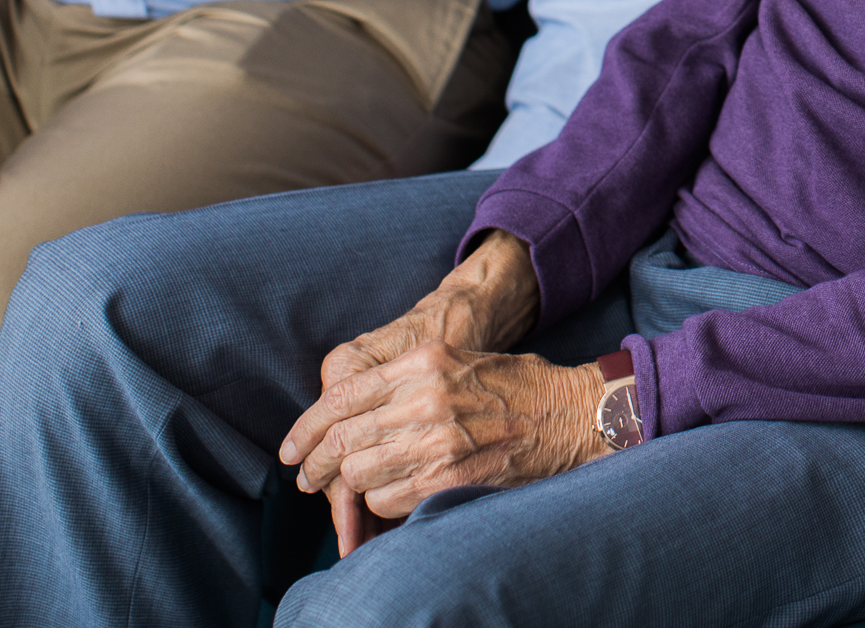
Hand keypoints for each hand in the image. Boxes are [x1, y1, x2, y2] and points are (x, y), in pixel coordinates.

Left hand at [283, 343, 609, 551]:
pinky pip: (390, 500)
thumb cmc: (517, 386)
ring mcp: (437, 441)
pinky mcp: (450, 479)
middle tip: (304, 479)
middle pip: (343, 440)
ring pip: (361, 474)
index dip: (307, 427)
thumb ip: (406, 378)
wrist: (572, 414)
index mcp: (424, 362)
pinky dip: (383, 504)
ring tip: (353, 490)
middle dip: (315, 466)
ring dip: (352, 486)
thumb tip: (353, 411)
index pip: (342, 397)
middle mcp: (425, 400)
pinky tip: (392, 497)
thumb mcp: (458, 360)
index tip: (292, 448)